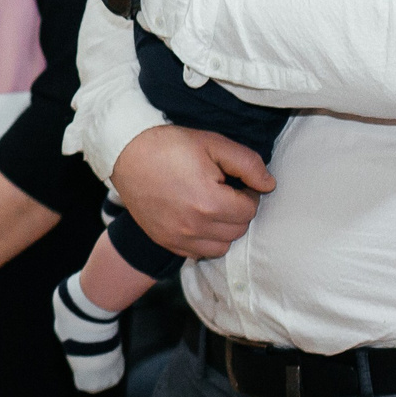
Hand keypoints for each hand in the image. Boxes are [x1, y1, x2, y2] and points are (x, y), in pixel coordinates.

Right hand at [107, 126, 274, 260]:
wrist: (125, 153)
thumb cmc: (169, 145)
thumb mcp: (212, 143)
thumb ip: (248, 164)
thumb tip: (269, 185)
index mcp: (210, 202)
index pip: (250, 209)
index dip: (248, 193)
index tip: (235, 181)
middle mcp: (195, 227)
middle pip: (239, 229)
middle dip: (238, 210)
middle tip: (224, 191)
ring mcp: (178, 238)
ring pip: (222, 246)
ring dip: (224, 229)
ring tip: (212, 206)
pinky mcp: (166, 242)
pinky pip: (199, 253)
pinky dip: (205, 239)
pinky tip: (197, 218)